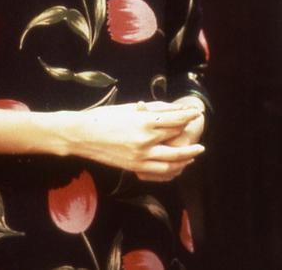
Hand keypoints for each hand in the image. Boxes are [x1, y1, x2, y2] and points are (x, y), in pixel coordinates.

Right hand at [64, 101, 203, 181]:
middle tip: (199, 130)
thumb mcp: (130, 109)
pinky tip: (179, 165)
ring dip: (187, 156)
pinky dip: (173, 169)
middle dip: (190, 134)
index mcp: (145, 122)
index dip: (188, 117)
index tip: (197, 113)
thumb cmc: (104, 117)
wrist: (81, 135)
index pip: (175, 120)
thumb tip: (173, 110)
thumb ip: (153, 110)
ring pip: (172, 160)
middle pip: (176, 138)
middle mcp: (146, 141)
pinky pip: (159, 172)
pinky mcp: (134, 167)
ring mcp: (140, 156)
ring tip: (196, 152)